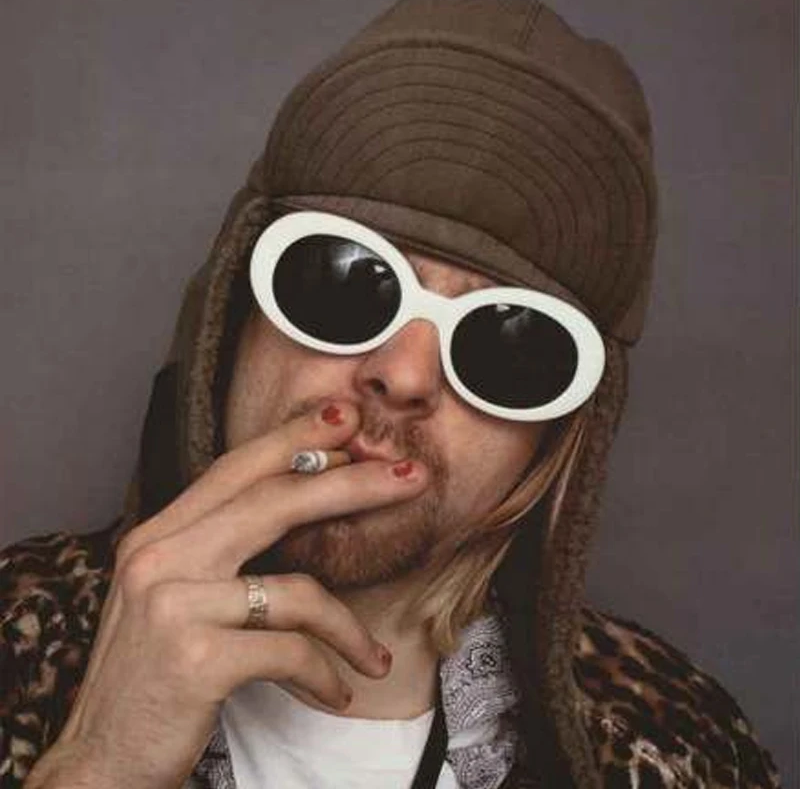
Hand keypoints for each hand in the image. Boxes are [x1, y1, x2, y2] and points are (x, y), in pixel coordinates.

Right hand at [24, 401, 427, 788]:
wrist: (101, 760)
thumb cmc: (154, 674)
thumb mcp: (177, 597)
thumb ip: (221, 549)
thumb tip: (300, 501)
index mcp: (158, 536)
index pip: (236, 469)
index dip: (295, 439)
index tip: (347, 419)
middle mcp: (159, 558)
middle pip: (275, 501)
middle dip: (353, 484)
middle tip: (412, 477)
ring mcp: (174, 606)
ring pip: (297, 590)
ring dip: (349, 629)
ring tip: (375, 658)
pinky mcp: (195, 659)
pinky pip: (292, 651)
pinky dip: (325, 673)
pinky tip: (337, 691)